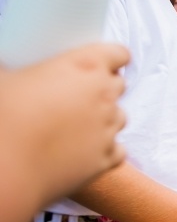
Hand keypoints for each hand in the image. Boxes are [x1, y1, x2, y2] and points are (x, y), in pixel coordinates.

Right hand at [0, 43, 128, 207]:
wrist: (6, 168)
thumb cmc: (3, 118)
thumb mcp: (4, 78)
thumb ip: (15, 68)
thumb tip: (7, 66)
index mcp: (85, 65)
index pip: (118, 54)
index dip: (112, 58)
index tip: (105, 63)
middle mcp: (104, 95)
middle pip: (118, 85)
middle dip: (103, 88)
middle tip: (79, 95)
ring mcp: (108, 128)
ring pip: (119, 117)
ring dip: (105, 118)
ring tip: (76, 124)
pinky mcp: (107, 158)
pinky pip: (117, 149)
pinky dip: (104, 149)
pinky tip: (82, 150)